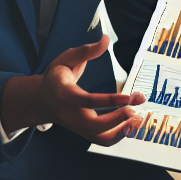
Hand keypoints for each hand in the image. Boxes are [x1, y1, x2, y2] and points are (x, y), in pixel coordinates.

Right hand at [0, 35, 146, 145]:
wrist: (42, 101)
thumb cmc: (56, 77)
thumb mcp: (65, 59)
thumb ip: (85, 51)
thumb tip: (106, 39)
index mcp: (64, 94)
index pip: (88, 101)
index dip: (110, 100)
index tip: (130, 97)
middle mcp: (71, 114)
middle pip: (95, 126)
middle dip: (119, 120)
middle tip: (136, 108)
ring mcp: (78, 127)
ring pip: (101, 138)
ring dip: (122, 132)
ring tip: (138, 118)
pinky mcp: (85, 132)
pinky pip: (104, 140)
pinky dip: (120, 135)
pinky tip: (131, 122)